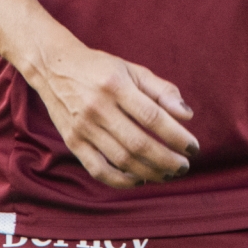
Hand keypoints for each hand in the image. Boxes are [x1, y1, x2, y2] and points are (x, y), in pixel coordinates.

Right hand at [23, 34, 200, 188]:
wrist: (53, 67)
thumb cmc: (100, 68)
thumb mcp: (132, 70)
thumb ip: (162, 91)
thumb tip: (187, 116)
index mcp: (116, 85)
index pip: (152, 117)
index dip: (176, 136)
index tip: (193, 148)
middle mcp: (98, 107)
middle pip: (138, 143)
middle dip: (166, 160)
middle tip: (184, 167)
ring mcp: (83, 127)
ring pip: (121, 159)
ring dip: (149, 172)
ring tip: (168, 174)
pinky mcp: (72, 142)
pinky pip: (98, 169)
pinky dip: (120, 180)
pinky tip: (139, 179)